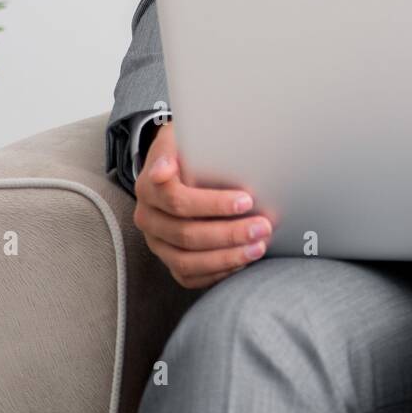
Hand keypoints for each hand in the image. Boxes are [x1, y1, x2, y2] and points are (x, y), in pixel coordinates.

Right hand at [132, 120, 273, 288]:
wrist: (174, 165)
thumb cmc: (186, 149)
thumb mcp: (178, 136)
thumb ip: (172, 148)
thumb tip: (162, 171)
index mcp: (148, 187)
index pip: (178, 200)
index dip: (213, 204)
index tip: (246, 200)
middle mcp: (148, 218)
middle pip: (186, 233)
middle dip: (229, 233)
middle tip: (263, 226)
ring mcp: (156, 242)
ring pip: (187, 260)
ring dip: (227, 257)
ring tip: (258, 247)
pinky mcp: (168, 258)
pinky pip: (189, 276)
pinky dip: (217, 272)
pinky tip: (242, 262)